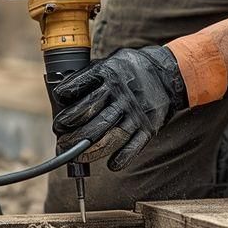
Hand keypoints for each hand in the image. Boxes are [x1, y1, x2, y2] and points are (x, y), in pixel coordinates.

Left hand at [52, 46, 188, 169]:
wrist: (168, 73)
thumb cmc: (131, 69)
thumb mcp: (109, 63)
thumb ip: (88, 77)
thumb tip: (62, 96)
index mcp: (108, 74)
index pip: (79, 89)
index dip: (65, 107)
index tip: (59, 121)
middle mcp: (120, 94)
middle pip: (91, 118)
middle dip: (71, 134)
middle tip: (60, 142)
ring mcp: (134, 112)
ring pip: (109, 136)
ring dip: (89, 151)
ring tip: (75, 157)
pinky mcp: (148, 127)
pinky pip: (133, 147)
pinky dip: (121, 158)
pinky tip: (110, 164)